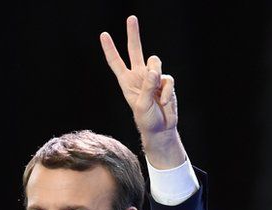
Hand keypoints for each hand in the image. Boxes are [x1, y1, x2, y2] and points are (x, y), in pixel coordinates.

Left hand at [100, 16, 184, 167]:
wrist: (162, 128)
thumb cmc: (147, 119)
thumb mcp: (141, 105)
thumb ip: (147, 87)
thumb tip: (154, 70)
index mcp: (126, 81)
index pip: (116, 62)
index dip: (110, 49)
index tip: (104, 35)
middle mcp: (139, 76)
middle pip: (135, 50)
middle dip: (134, 34)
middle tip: (131, 18)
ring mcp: (153, 77)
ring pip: (155, 62)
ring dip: (156, 75)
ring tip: (156, 94)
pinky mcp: (166, 82)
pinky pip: (168, 78)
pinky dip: (167, 91)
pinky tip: (164, 101)